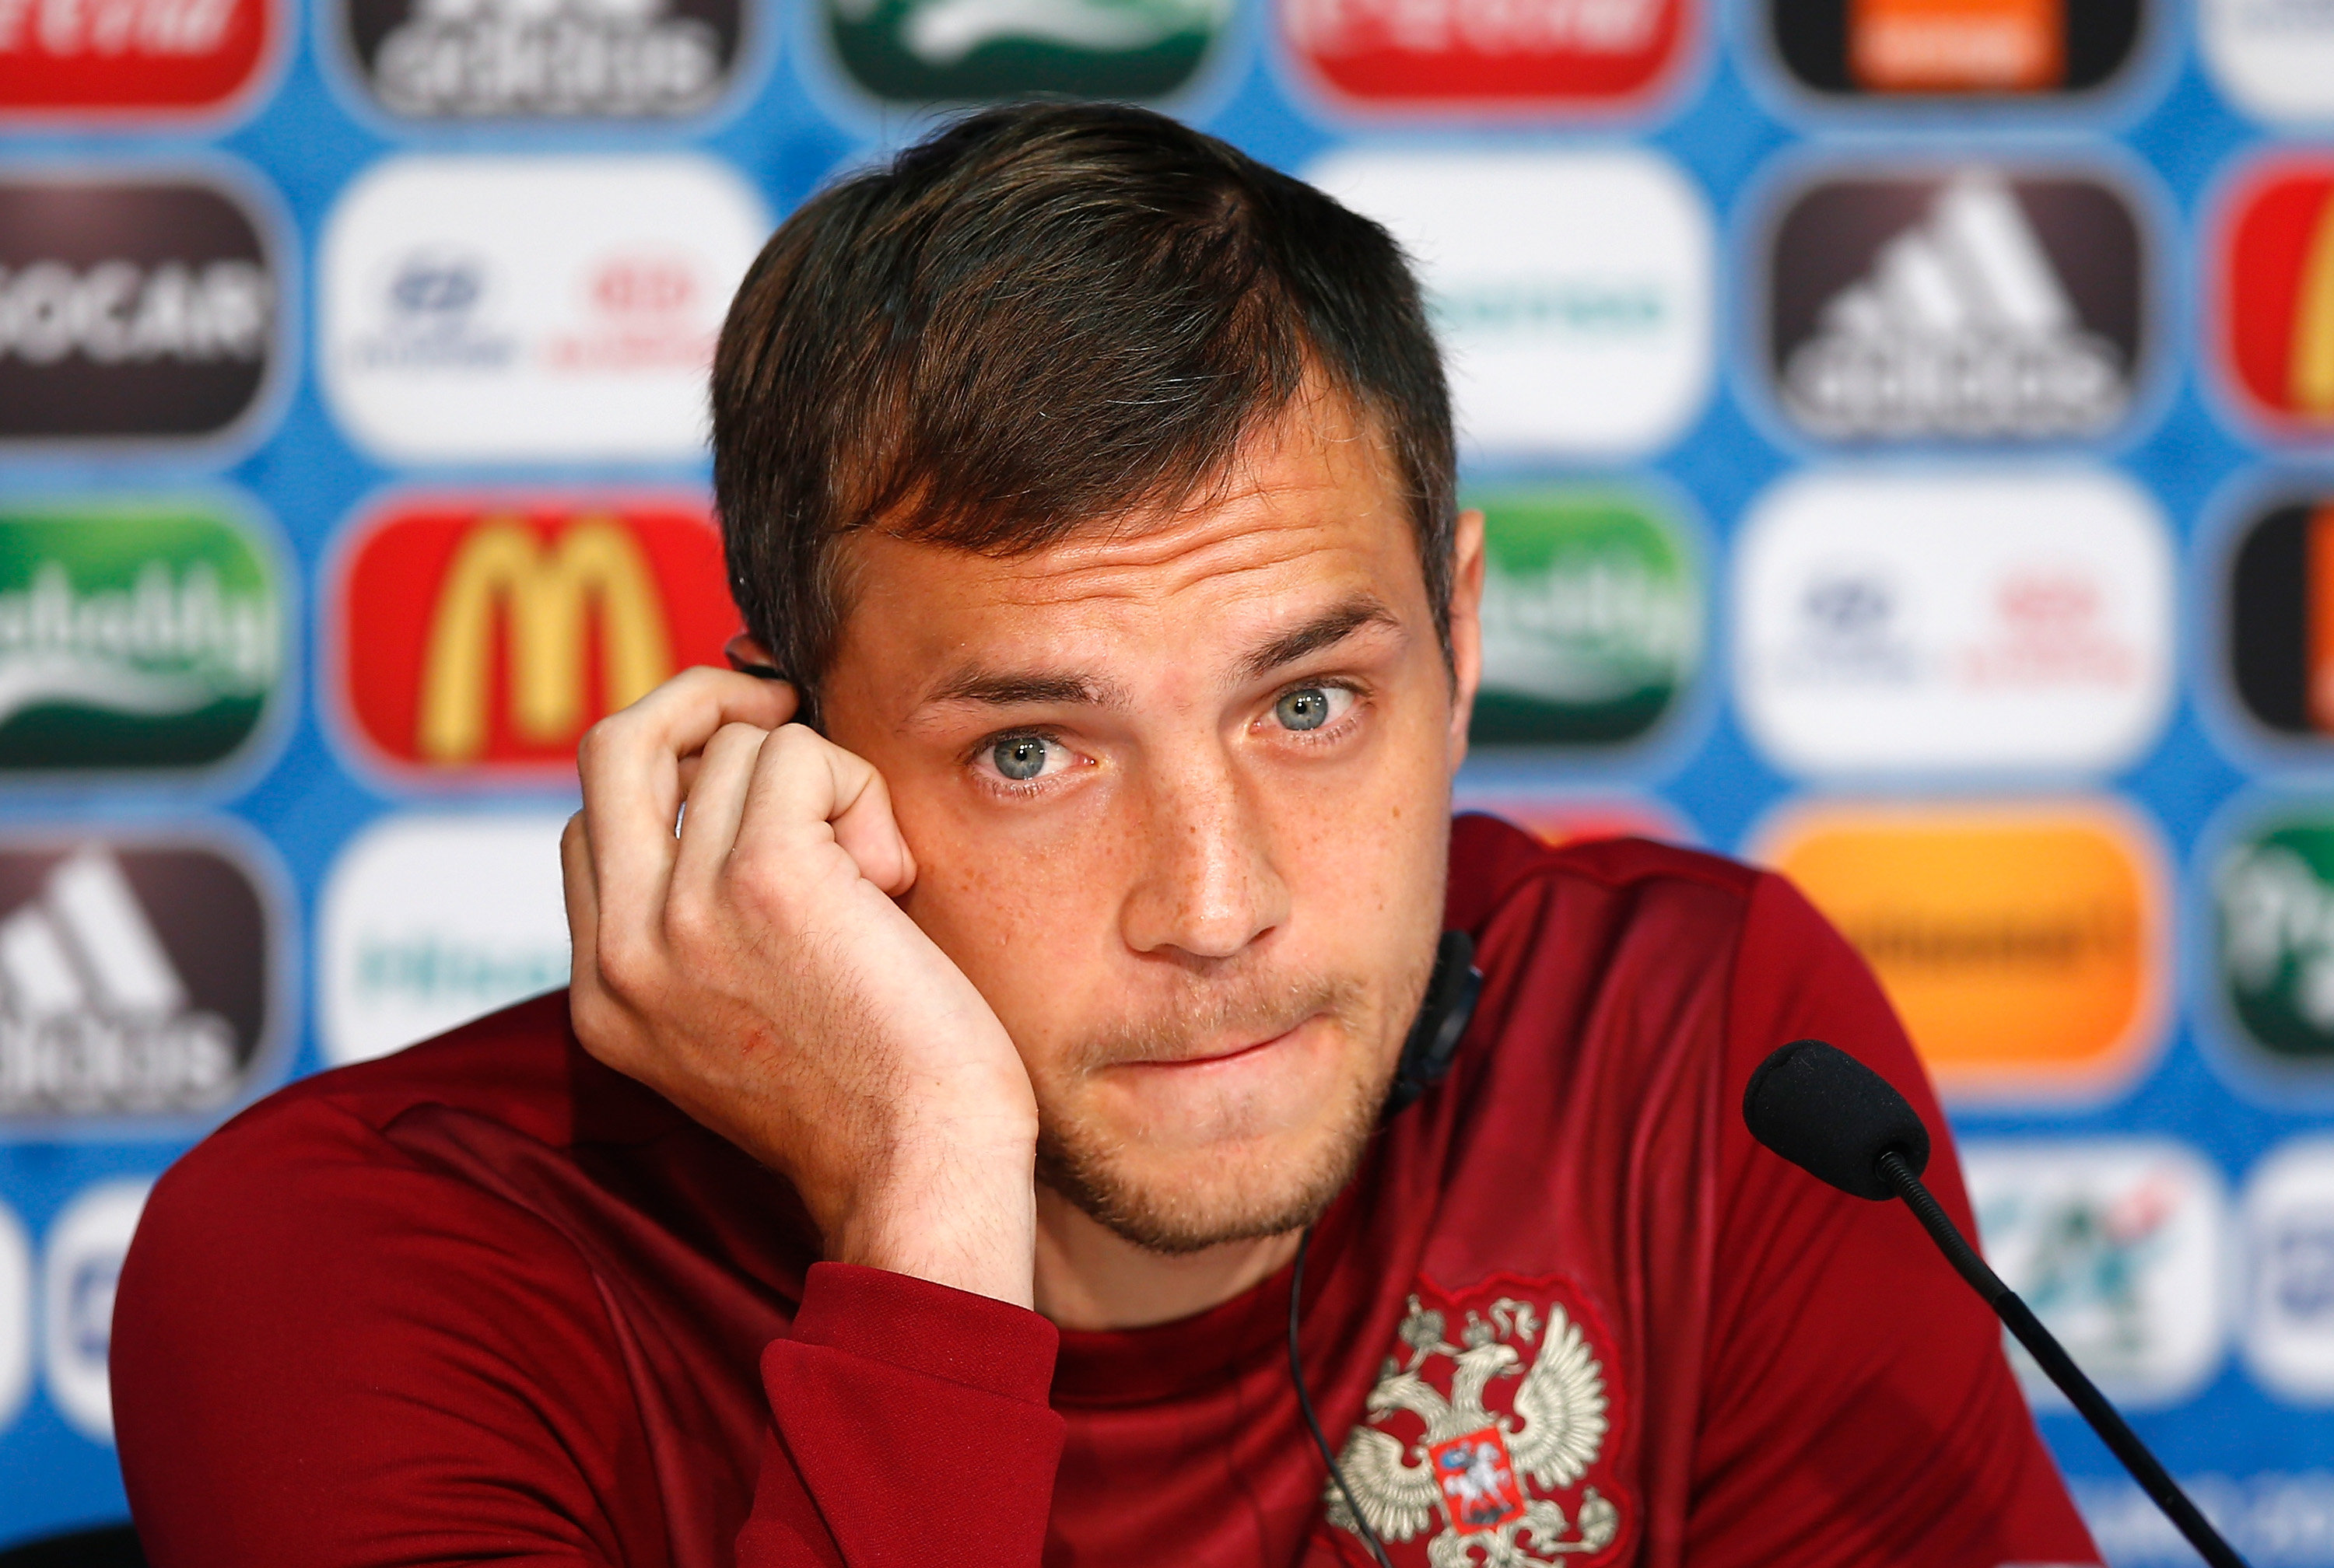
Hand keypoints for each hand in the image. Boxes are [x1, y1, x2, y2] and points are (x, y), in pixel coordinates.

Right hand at [562, 668, 1039, 1306]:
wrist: (922, 1171)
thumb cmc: (875, 1097)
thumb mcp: (743, 1018)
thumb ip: (703, 926)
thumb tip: (725, 782)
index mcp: (605, 995)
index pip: (593, 823)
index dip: (674, 770)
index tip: (752, 771)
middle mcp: (622, 953)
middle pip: (614, 746)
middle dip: (702, 700)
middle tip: (784, 708)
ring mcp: (680, 914)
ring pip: (740, 745)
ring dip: (827, 785)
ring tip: (873, 887)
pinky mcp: (762, 879)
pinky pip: (800, 753)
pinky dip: (860, 792)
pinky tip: (890, 883)